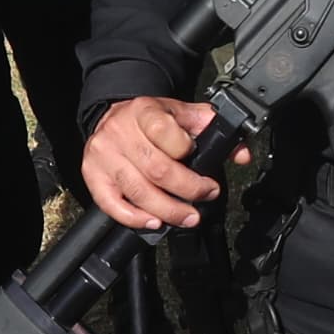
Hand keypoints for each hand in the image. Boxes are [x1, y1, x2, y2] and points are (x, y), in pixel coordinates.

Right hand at [85, 96, 227, 230]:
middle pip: (157, 169)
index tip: (204, 163)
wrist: (114, 116)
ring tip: (188, 217)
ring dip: (168, 211)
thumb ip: (213, 129)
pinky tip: (154, 222)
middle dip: (188, 189)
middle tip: (206, 196)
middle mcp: (119, 132)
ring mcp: (103, 155)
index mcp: (144, 111)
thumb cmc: (152, 120)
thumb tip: (241, 154)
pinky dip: (135, 218)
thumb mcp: (182, 114)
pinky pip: (112, 204)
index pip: (166, 132)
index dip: (187, 150)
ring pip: (138, 191)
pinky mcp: (92, 175)